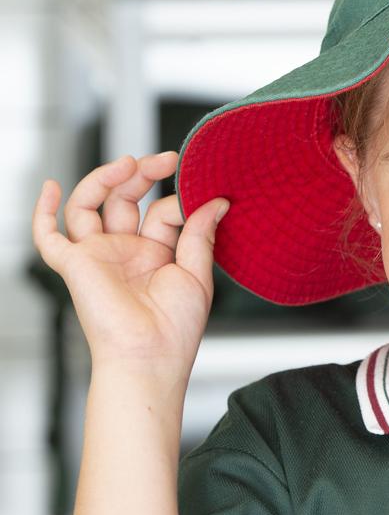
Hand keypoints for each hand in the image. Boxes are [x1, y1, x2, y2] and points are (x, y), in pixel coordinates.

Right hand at [31, 153, 228, 376]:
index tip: (206, 195)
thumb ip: (201, 234)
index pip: (162, 211)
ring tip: (129, 163)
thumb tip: (218, 200)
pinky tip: (53, 186)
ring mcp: (98, 255)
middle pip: (124, 199)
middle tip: (165, 159)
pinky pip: (47, 236)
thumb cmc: (176, 327)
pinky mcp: (74, 265)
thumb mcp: (197, 273)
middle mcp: (125, 250)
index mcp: (156, 253)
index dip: (179, 200)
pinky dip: (44, 211)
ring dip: (105, 179)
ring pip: (89, 205)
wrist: (151, 355)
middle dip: (142, 174)